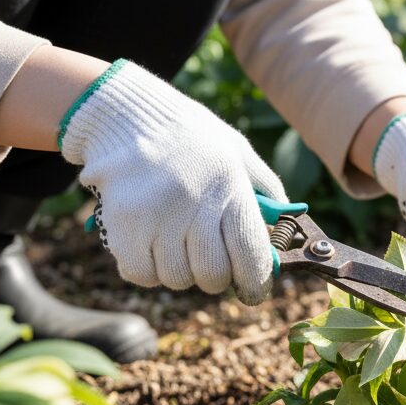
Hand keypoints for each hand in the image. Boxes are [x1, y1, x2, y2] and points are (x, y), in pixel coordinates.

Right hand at [59, 60, 285, 304]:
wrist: (128, 115)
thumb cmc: (191, 137)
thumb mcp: (238, 151)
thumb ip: (265, 189)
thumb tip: (284, 234)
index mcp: (230, 187)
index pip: (250, 255)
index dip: (255, 281)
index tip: (253, 289)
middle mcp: (195, 205)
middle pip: (212, 275)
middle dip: (216, 277)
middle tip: (210, 261)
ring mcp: (155, 217)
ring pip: (176, 279)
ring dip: (181, 271)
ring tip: (177, 243)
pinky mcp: (121, 226)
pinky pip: (141, 274)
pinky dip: (148, 270)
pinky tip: (152, 246)